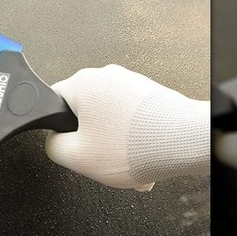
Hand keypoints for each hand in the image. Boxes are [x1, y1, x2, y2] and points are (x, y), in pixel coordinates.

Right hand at [45, 65, 209, 190]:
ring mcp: (130, 82)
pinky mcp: (148, 93)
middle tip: (100, 156)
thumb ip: (53, 147)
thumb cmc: (135, 146)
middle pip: (83, 112)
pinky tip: (141, 154)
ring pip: (108, 118)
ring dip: (113, 141)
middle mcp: (106, 76)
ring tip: (126, 160)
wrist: (182, 143)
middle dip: (90, 138)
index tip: (70, 144)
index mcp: (82, 83)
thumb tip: (55, 141)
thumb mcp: (76, 157)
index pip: (53, 103)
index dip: (58, 129)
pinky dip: (132, 136)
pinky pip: (130, 118)